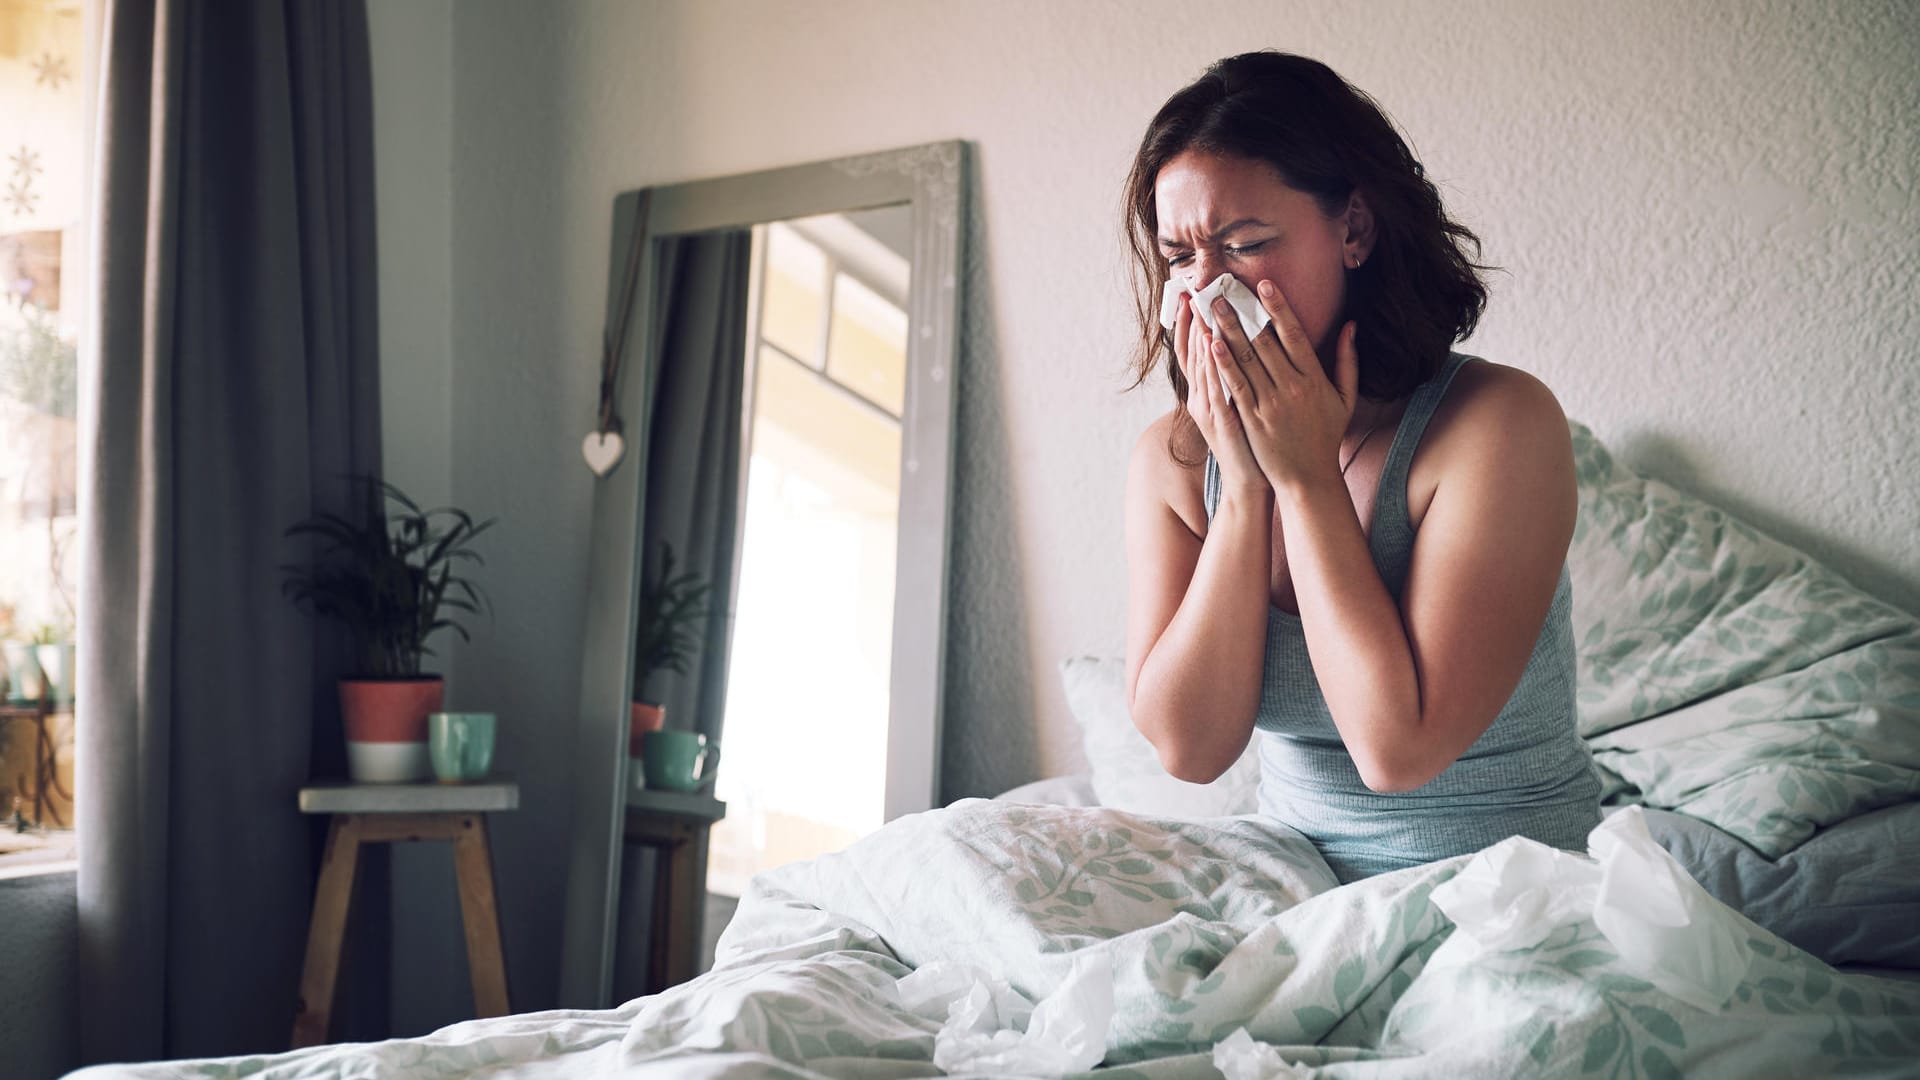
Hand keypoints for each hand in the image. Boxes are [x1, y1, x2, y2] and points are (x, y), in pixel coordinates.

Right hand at [1172, 291, 1263, 497]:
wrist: (1251, 481)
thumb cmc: (1253, 442)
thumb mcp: (1241, 407)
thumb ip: (1239, 377)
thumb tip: (1242, 347)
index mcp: (1206, 392)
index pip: (1193, 350)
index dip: (1189, 323)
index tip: (1189, 294)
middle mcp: (1201, 398)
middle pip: (1192, 352)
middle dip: (1192, 319)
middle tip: (1191, 289)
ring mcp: (1209, 410)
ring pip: (1200, 365)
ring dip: (1199, 334)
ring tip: (1200, 305)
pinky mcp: (1221, 421)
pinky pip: (1214, 387)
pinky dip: (1212, 365)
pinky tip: (1213, 343)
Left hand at [1206, 281, 1359, 493]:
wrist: (1308, 478)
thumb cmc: (1325, 436)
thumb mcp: (1345, 398)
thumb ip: (1348, 360)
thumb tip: (1350, 325)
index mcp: (1314, 378)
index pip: (1294, 334)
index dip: (1278, 307)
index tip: (1264, 285)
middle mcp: (1292, 387)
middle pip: (1264, 341)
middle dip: (1242, 313)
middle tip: (1223, 289)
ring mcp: (1270, 403)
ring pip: (1246, 359)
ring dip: (1227, 330)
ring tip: (1211, 308)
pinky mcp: (1252, 419)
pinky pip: (1235, 386)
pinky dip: (1223, 364)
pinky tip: (1211, 344)